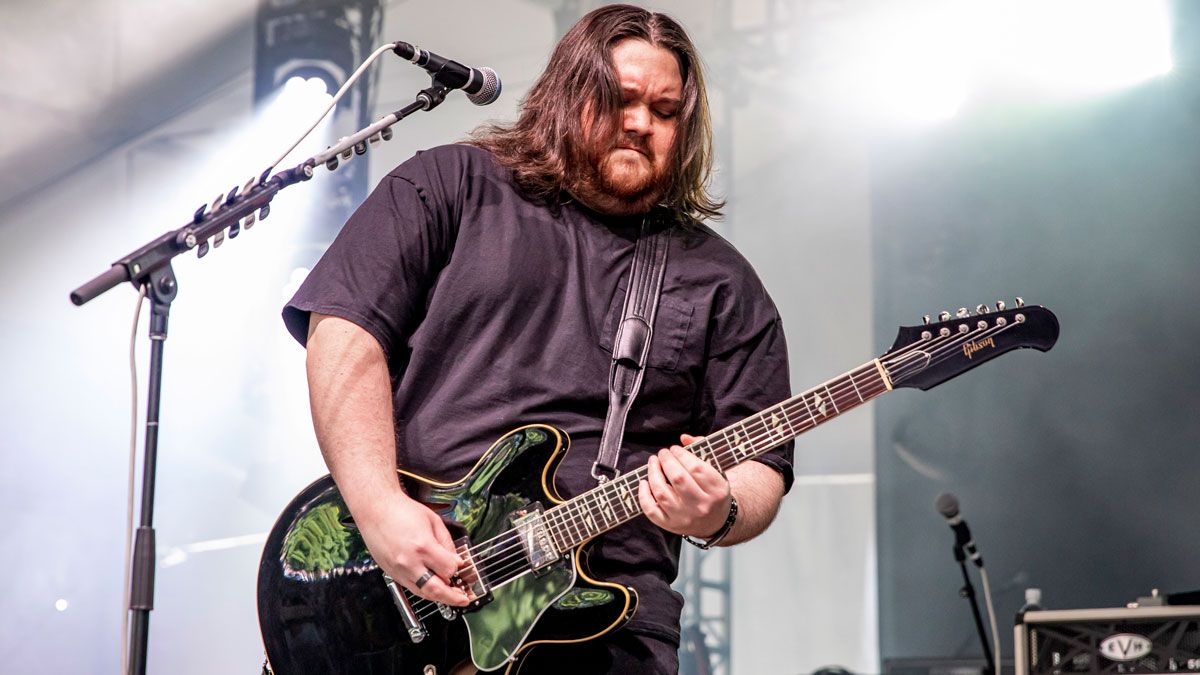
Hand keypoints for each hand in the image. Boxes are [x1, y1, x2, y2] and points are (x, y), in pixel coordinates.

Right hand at [354, 491, 469, 606]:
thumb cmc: (402, 511)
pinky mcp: (391, 573)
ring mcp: (399, 570)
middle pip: (436, 589)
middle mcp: (410, 562)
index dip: (457, 568)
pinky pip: (411, 589)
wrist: (376, 510)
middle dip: (453, 597)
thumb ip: (447, 543)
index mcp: (423, 546)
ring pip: (423, 593)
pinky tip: (433, 589)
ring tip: (451, 597)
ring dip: (439, 598)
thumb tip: (456, 561)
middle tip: (464, 599)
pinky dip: (424, 591)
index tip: (460, 565)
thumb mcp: (433, 521)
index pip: (448, 569)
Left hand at [639, 434, 731, 538]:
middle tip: (663, 453)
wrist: (716, 522)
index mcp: (717, 490)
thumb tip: (684, 438)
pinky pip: (651, 511)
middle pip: (678, 479)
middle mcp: (701, 506)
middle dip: (666, 461)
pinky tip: (644, 482)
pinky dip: (643, 495)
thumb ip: (702, 450)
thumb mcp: (717, 470)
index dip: (682, 454)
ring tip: (653, 462)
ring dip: (653, 473)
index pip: (696, 468)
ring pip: (662, 493)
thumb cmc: (713, 491)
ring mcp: (685, 517)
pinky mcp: (671, 525)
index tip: (675, 449)